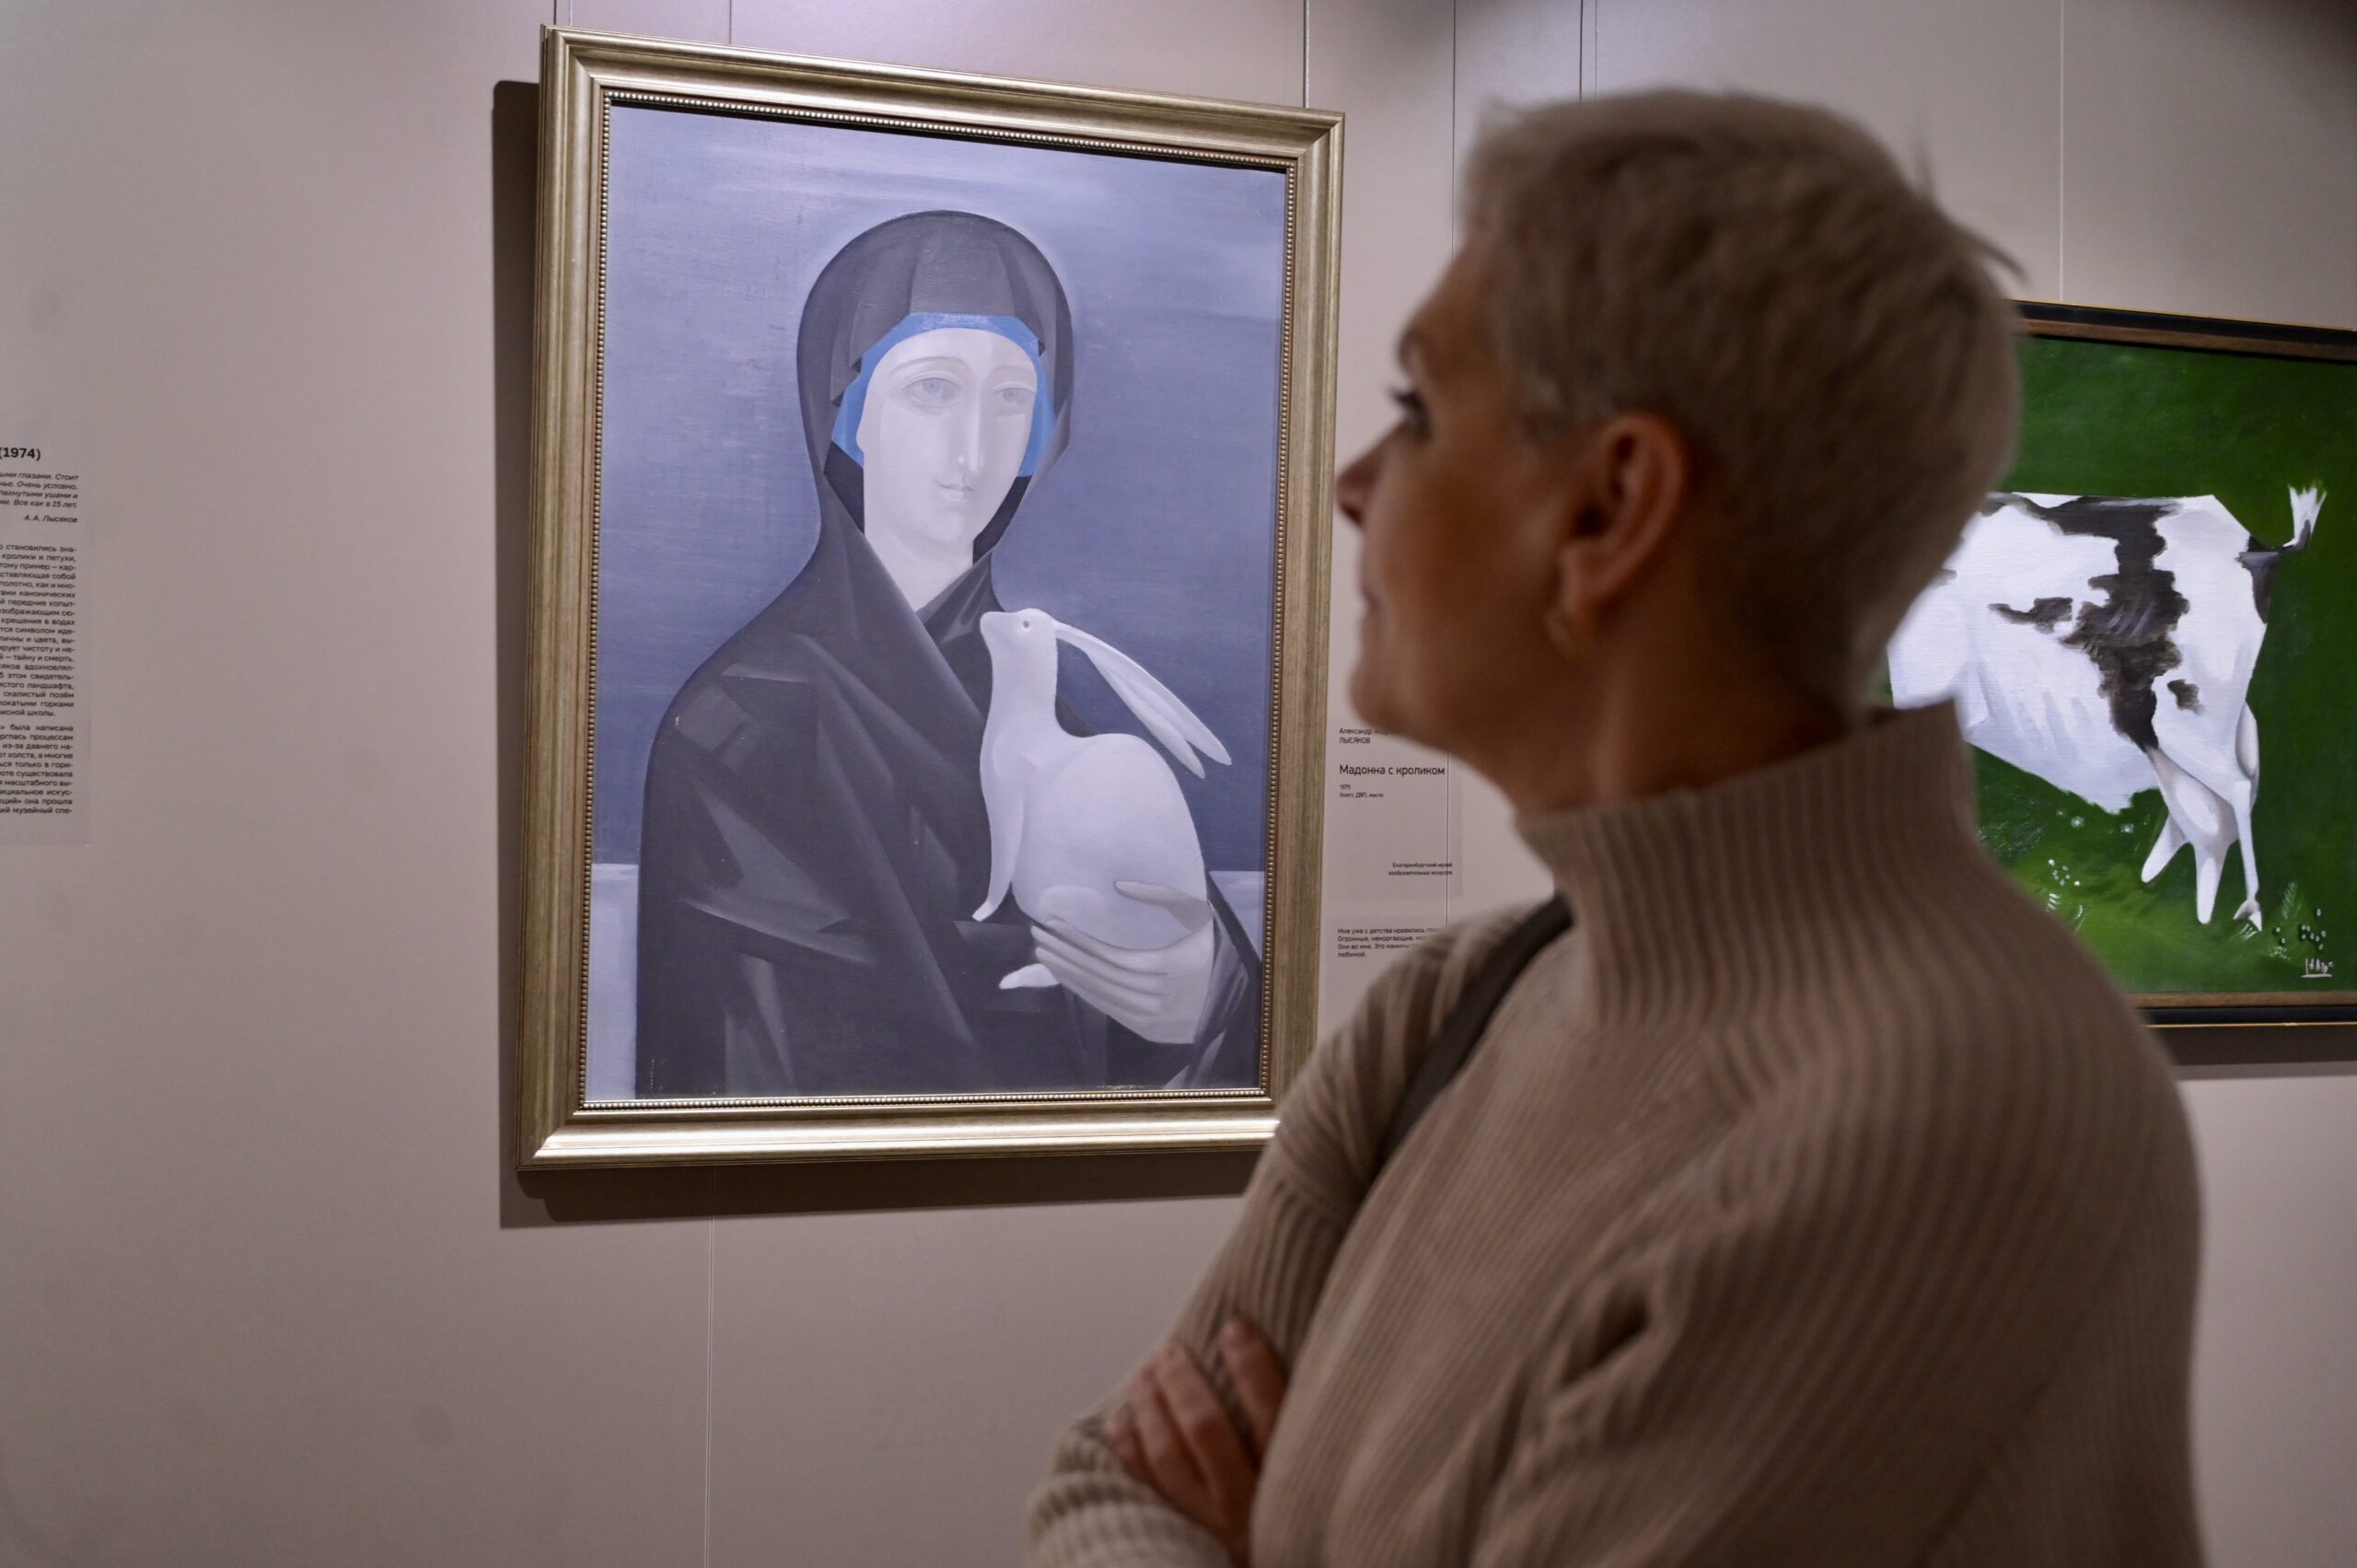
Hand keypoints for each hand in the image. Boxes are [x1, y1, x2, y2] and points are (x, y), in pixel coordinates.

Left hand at [1032, 881, 1217, 1044]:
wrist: (1238, 998)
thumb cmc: (1214, 948)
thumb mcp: (1199, 914)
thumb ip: (1162, 896)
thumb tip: (1118, 886)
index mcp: (1169, 967)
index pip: (1110, 956)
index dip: (1078, 940)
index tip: (1053, 923)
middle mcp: (1158, 997)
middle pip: (1098, 975)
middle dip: (1064, 954)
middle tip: (1038, 935)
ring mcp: (1153, 1019)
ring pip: (1099, 995)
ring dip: (1068, 975)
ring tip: (1044, 955)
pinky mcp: (1149, 1031)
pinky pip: (1109, 1011)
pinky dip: (1084, 994)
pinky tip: (1068, 979)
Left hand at [1106, 1319, 1286, 1565]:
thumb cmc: (1307, 1521)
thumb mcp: (1321, 1477)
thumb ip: (1301, 1428)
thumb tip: (1267, 1356)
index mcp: (1293, 1483)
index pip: (1273, 1414)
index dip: (1251, 1367)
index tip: (1233, 1327)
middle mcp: (1251, 1506)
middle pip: (1209, 1432)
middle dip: (1183, 1383)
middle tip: (1168, 1350)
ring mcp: (1215, 1527)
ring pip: (1172, 1459)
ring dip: (1152, 1410)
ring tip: (1142, 1375)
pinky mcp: (1188, 1541)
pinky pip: (1151, 1493)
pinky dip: (1132, 1456)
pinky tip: (1120, 1425)